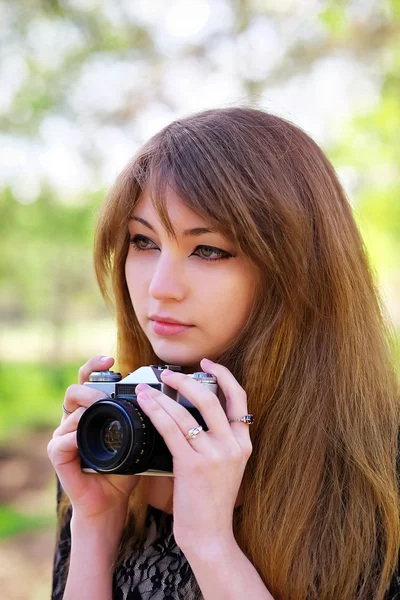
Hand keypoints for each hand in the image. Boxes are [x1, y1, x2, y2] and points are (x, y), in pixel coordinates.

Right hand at [47, 355, 139, 526]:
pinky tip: (87, 435)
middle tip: (106, 386)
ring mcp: (64, 436)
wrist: (110, 505)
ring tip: (102, 406)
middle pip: (74, 389)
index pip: (90, 381)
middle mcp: (76, 420)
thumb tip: (170, 400)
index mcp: (94, 413)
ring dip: (86, 406)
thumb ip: (147, 421)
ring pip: (69, 410)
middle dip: (90, 382)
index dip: (96, 367)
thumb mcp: (139, 440)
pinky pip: (61, 439)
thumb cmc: (124, 471)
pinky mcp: (58, 455)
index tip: (110, 360)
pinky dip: (74, 435)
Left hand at [135, 358, 252, 552]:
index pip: (240, 399)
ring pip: (186, 413)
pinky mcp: (193, 466)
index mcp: (243, 444)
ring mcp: (214, 456)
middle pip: (211, 399)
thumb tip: (193, 415)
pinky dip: (156, 412)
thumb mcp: (225, 467)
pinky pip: (172, 431)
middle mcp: (233, 446)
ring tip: (146, 388)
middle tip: (167, 373)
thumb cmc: (211, 502)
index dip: (224, 376)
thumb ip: (217, 442)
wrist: (210, 537)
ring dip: (163, 396)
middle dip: (186, 380)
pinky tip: (145, 404)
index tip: (208, 364)